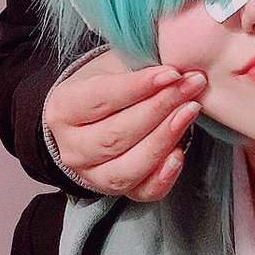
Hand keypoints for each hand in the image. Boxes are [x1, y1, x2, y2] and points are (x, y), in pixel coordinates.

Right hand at [45, 49, 206, 199]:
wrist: (93, 110)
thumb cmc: (107, 80)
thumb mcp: (114, 62)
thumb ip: (139, 65)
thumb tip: (175, 68)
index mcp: (63, 108)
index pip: (102, 98)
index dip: (139, 86)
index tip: (173, 73)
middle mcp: (71, 147)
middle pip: (116, 135)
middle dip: (160, 109)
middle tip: (191, 86)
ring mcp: (90, 174)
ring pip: (126, 168)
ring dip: (164, 139)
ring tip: (190, 111)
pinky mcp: (113, 190)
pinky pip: (140, 192)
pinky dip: (162, 177)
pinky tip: (179, 155)